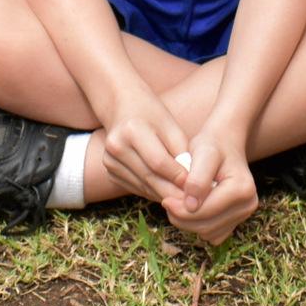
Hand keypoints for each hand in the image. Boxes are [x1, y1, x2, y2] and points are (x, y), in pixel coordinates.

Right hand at [96, 87, 190, 203]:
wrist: (122, 106)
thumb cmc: (152, 114)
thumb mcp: (170, 125)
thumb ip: (181, 152)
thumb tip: (191, 181)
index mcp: (132, 130)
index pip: (158, 162)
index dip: (178, 176)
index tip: (195, 185)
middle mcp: (116, 147)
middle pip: (150, 178)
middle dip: (173, 191)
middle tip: (193, 199)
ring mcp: (109, 160)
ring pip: (143, 187)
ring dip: (165, 195)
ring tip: (184, 197)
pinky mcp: (110, 171)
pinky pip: (136, 188)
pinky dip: (153, 192)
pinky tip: (167, 191)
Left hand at [164, 123, 259, 243]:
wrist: (224, 143)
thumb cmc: (212, 145)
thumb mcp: (203, 154)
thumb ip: (197, 180)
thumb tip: (191, 206)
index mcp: (242, 189)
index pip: (206, 212)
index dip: (181, 210)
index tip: (165, 200)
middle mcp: (248, 204)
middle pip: (206, 226)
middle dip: (183, 218)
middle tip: (168, 202)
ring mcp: (244, 214)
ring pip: (208, 233)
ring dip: (189, 223)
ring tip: (179, 202)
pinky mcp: (237, 220)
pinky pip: (213, 234)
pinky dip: (198, 225)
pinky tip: (191, 207)